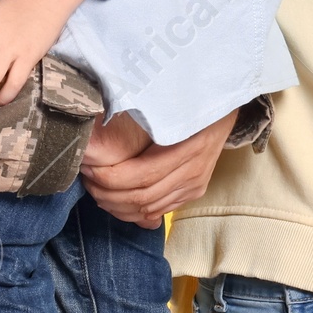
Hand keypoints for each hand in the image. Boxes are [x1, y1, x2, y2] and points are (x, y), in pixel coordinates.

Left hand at [80, 110, 237, 227]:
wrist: (226, 109)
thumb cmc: (193, 100)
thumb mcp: (171, 102)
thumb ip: (142, 116)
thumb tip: (100, 122)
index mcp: (189, 148)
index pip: (142, 175)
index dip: (110, 177)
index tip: (89, 167)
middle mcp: (194, 172)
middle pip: (142, 196)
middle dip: (107, 192)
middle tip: (86, 180)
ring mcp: (195, 185)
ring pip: (148, 209)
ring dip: (116, 205)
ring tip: (96, 190)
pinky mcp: (194, 192)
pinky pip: (159, 211)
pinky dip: (133, 212)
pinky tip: (115, 201)